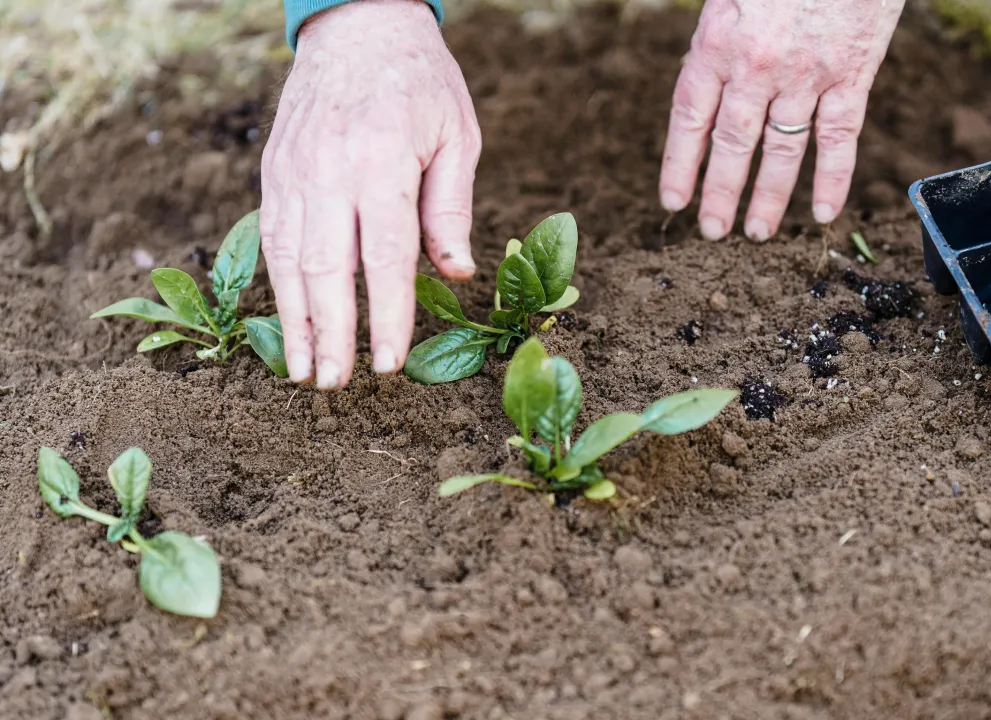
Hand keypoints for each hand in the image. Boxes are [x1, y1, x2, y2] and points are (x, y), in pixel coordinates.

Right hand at [260, 0, 480, 388]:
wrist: (358, 26)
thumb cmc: (421, 84)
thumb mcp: (457, 136)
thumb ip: (450, 207)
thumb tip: (456, 275)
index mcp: (382, 162)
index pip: (383, 258)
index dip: (385, 316)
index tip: (389, 364)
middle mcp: (330, 170)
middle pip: (327, 269)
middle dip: (333, 334)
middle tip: (338, 384)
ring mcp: (293, 171)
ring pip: (288, 259)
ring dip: (295, 321)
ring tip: (304, 371)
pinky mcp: (274, 172)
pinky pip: (272, 236)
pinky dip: (277, 285)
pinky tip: (288, 322)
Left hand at [659, 0, 904, 241]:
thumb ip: (717, 37)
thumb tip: (706, 87)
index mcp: (718, 39)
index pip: (690, 116)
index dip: (680, 163)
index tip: (673, 200)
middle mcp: (758, 65)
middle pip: (732, 144)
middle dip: (720, 193)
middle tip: (712, 231)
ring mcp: (807, 74)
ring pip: (783, 150)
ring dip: (769, 197)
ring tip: (757, 232)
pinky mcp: (852, 74)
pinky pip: (840, 137)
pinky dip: (834, 178)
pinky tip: (826, 212)